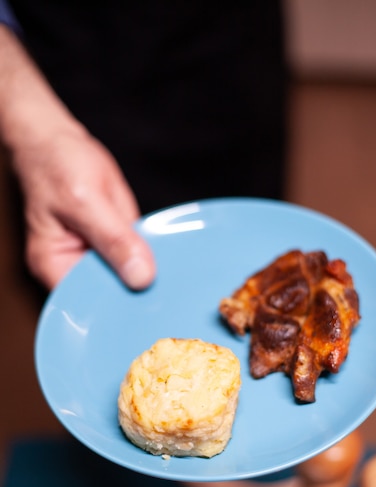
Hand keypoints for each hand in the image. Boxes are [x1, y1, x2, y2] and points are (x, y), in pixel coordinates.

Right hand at [0, 25, 154, 290]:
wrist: (58, 139)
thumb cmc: (56, 164)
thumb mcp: (86, 201)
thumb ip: (115, 240)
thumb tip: (142, 278)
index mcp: (55, 267)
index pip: (87, 306)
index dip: (116, 310)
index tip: (148, 311)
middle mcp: (73, 268)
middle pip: (108, 297)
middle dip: (136, 296)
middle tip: (169, 299)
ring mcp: (95, 257)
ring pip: (126, 279)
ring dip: (148, 278)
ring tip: (174, 283)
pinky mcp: (114, 244)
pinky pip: (135, 258)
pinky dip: (151, 259)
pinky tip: (171, 262)